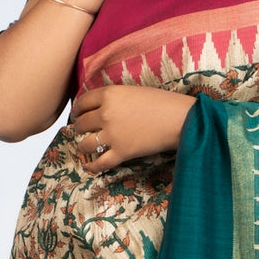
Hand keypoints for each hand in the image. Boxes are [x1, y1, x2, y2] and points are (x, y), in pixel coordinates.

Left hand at [69, 86, 196, 172]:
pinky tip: (89, 166)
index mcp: (110, 94)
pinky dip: (92, 167)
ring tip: (84, 146)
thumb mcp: (134, 91)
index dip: (77, 109)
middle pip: (81, 123)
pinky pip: (99, 163)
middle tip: (81, 130)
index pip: (83, 101)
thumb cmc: (162, 103)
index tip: (78, 113)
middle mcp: (106, 114)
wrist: (180, 119)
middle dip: (79, 127)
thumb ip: (116, 98)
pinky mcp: (121, 152)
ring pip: (85, 143)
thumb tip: (103, 107)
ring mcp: (112, 135)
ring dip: (82, 146)